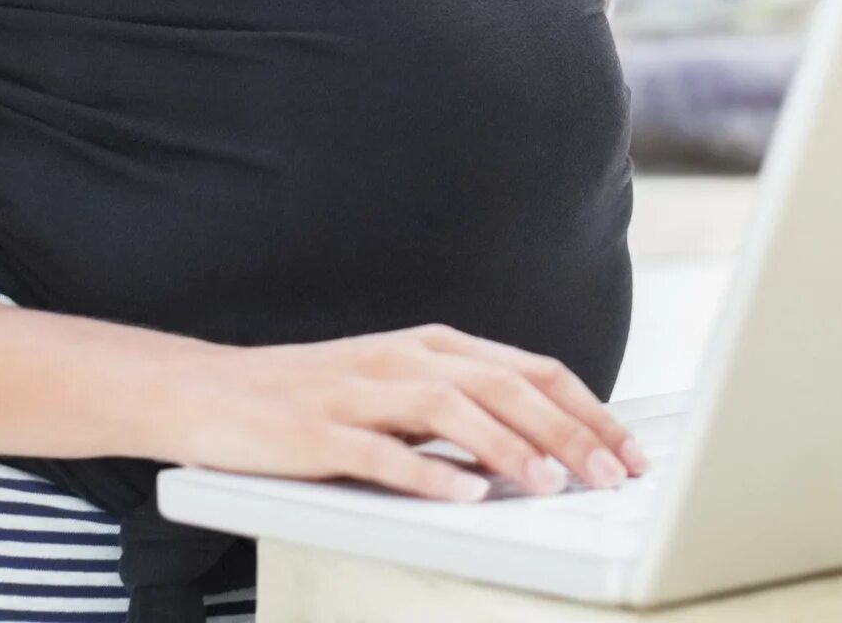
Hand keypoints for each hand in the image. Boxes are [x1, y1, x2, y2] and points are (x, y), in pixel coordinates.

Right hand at [152, 323, 646, 501]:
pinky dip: (426, 472)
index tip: (630, 450)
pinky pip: (380, 451)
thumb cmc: (316, 398)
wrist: (211, 391)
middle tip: (612, 475)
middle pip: (506, 387)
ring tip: (551, 484)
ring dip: (509, 447)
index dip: (588, 410)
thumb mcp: (402, 390)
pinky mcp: (318, 430)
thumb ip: (467, 408)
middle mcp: (407, 359)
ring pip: (452, 409)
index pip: (533, 371)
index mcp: (437, 347)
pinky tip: (463, 494)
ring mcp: (361, 391)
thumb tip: (548, 447)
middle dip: (568, 433)